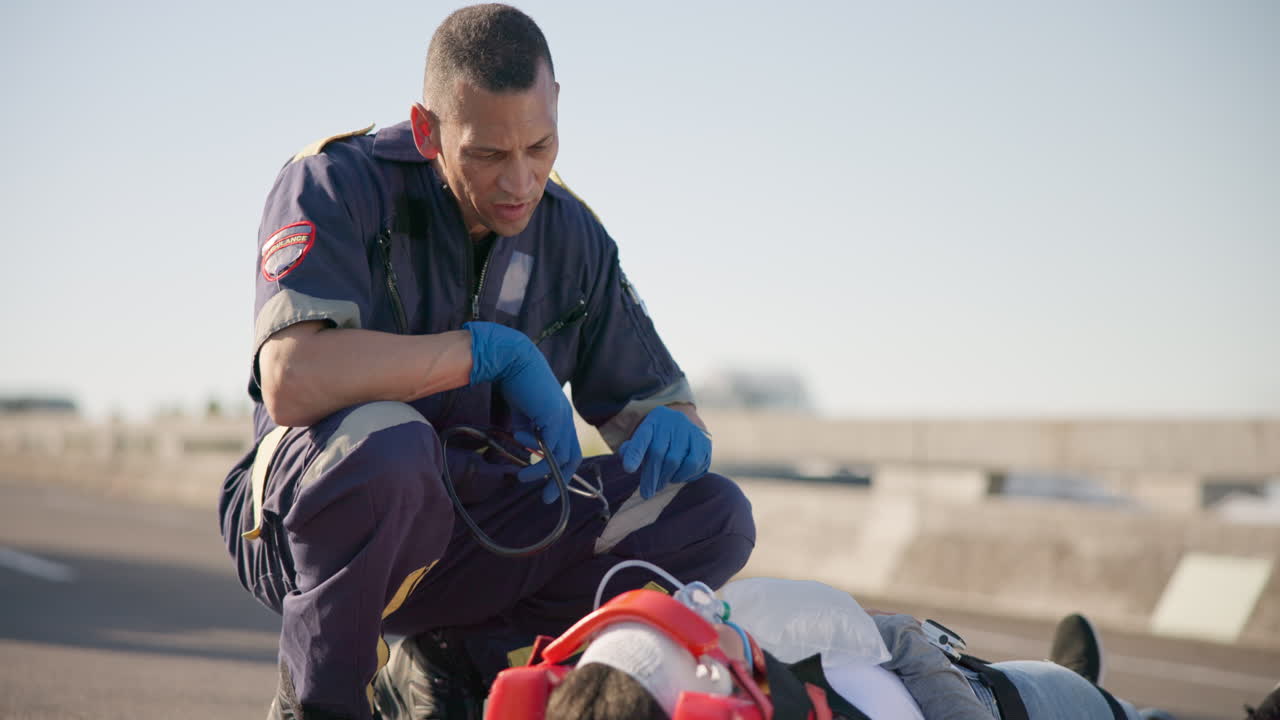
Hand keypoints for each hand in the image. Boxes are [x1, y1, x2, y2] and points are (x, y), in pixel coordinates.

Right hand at [465, 322, 581, 500]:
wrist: (513, 360)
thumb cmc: (517, 384)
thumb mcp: (524, 415)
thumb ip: (529, 433)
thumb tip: (529, 451)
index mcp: (560, 419)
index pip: (567, 451)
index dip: (559, 471)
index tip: (545, 487)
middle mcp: (566, 420)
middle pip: (571, 458)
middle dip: (558, 481)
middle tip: (545, 497)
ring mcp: (562, 417)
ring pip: (561, 455)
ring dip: (541, 470)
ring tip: (523, 477)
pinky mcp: (554, 415)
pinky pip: (551, 444)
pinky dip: (536, 453)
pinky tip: (520, 445)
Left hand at [619, 406, 710, 499]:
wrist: (687, 427)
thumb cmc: (661, 438)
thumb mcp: (645, 440)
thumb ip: (633, 451)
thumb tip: (629, 465)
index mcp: (654, 420)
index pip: (642, 437)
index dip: (635, 454)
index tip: (629, 470)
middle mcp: (672, 421)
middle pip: (658, 452)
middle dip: (651, 476)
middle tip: (646, 493)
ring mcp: (689, 430)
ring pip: (674, 460)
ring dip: (666, 477)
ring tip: (661, 484)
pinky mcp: (704, 441)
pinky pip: (692, 463)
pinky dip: (683, 475)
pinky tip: (676, 477)